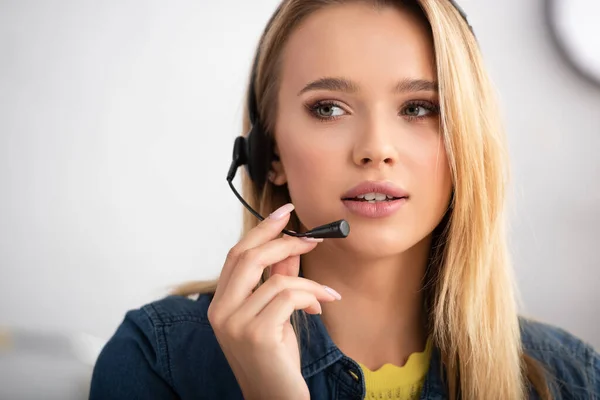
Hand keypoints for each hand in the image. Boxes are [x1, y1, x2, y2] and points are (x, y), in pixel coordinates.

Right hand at [207, 203, 340, 399]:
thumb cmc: (275, 360)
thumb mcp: (275, 314)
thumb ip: (278, 279)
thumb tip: (291, 245)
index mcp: (220, 304)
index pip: (236, 255)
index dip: (261, 230)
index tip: (285, 212)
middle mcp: (220, 312)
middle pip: (248, 257)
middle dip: (284, 241)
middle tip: (312, 238)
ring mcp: (235, 324)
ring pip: (276, 278)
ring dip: (309, 282)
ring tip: (324, 294)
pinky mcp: (257, 335)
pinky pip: (289, 297)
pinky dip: (312, 296)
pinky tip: (321, 308)